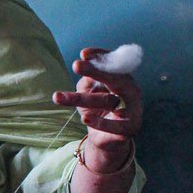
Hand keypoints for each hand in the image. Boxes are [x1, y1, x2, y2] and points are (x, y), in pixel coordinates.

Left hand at [52, 46, 143, 168]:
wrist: (110, 139)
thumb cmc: (99, 109)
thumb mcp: (91, 92)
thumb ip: (88, 81)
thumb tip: (81, 66)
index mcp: (123, 78)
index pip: (113, 63)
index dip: (100, 57)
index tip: (83, 54)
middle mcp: (131, 90)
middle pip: (114, 79)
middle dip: (95, 71)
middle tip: (75, 65)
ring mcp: (133, 109)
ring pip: (107, 101)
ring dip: (82, 98)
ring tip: (58, 97)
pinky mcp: (130, 128)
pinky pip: (114, 125)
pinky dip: (100, 122)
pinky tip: (85, 118)